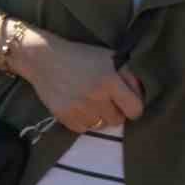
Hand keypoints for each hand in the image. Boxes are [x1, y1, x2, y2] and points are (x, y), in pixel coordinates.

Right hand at [19, 28, 145, 133]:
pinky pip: (83, 129)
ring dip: (98, 117)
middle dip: (115, 111)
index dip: (133, 107)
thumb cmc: (81, 56)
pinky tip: (79, 107)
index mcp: (110, 82)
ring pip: (100, 126)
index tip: (126, 103)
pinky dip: (83, 121)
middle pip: (117, 120)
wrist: (44, 59)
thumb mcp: (110, 58)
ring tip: (90, 103)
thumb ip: (129, 77)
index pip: (135, 110)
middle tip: (105, 100)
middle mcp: (96, 97)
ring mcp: (79, 109)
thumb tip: (140, 97)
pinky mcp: (64, 116)